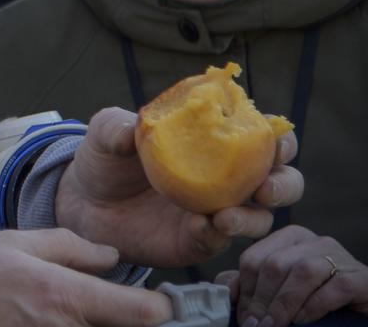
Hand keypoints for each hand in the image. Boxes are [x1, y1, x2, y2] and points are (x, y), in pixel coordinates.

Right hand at [0, 228, 172, 326]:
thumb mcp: (21, 242)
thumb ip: (72, 247)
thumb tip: (112, 257)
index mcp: (65, 295)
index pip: (142, 312)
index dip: (161, 306)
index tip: (161, 300)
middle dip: (131, 319)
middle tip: (123, 305)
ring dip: (108, 324)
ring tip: (98, 310)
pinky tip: (71, 318)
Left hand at [55, 108, 302, 267]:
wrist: (83, 200)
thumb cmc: (107, 157)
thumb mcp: (107, 132)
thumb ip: (118, 126)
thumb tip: (131, 129)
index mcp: (216, 142)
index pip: (262, 137)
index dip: (278, 138)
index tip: (273, 138)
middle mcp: (227, 179)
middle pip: (281, 181)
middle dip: (284, 183)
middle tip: (264, 188)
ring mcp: (216, 212)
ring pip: (259, 219)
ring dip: (252, 217)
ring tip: (226, 215)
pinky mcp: (197, 241)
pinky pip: (218, 242)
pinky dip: (216, 236)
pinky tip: (202, 226)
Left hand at [214, 225, 367, 326]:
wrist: (362, 325)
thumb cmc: (314, 309)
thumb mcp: (276, 295)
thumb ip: (248, 287)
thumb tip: (224, 289)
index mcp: (290, 240)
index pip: (255, 258)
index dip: (244, 290)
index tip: (244, 317)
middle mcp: (317, 242)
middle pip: (276, 264)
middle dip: (262, 300)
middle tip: (256, 326)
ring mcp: (344, 258)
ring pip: (303, 270)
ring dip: (285, 304)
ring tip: (275, 326)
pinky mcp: (366, 279)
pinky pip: (336, 285)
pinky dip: (315, 304)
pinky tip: (304, 320)